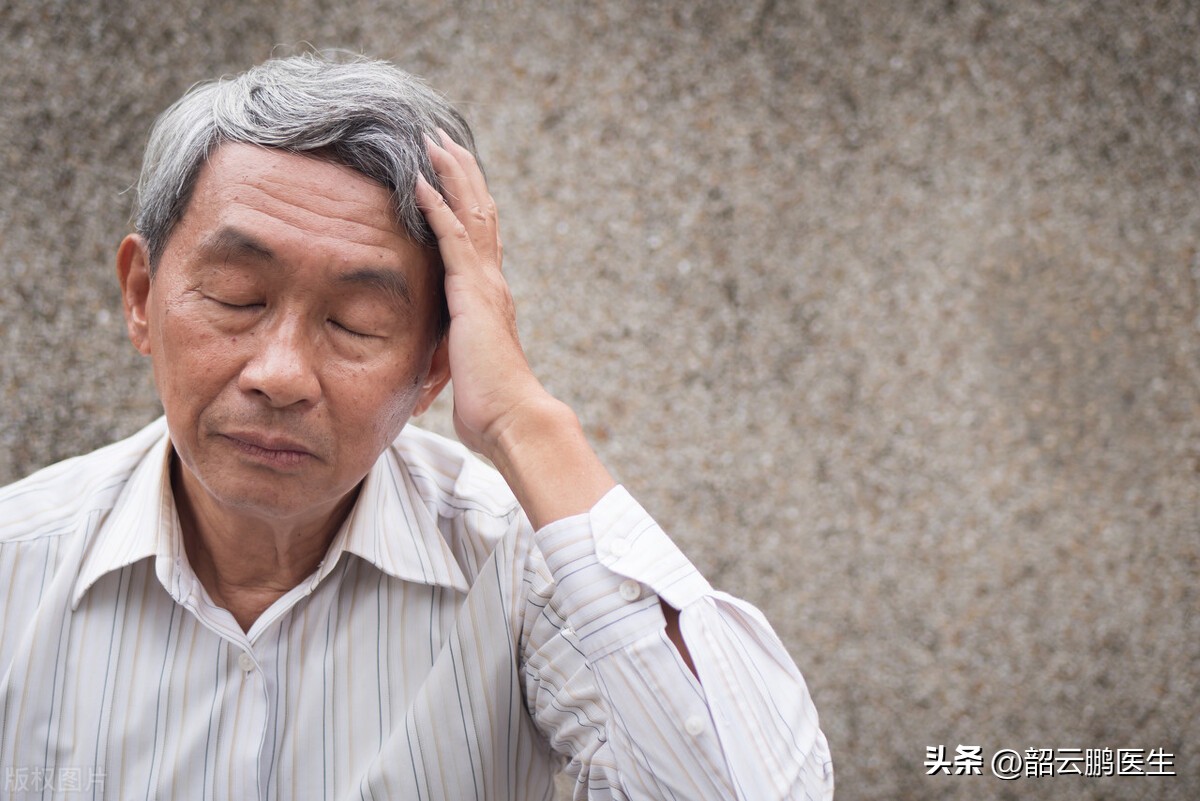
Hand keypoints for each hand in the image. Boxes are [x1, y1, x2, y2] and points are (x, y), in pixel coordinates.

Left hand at [414, 130, 548, 460]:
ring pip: (471, 214)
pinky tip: (420, 183)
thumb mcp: (463, 369)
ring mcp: (485, 286)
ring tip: (433, 142)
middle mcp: (492, 282)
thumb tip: (428, 365)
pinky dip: (437, 209)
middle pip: (480, 211)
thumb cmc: (491, 408)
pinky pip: (453, 240)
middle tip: (442, 137)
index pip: (479, 235)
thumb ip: (449, 353)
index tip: (449, 171)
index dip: (465, 200)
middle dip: (461, 173)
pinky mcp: (473, 295)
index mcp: (489, 297)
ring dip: (451, 175)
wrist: (513, 420)